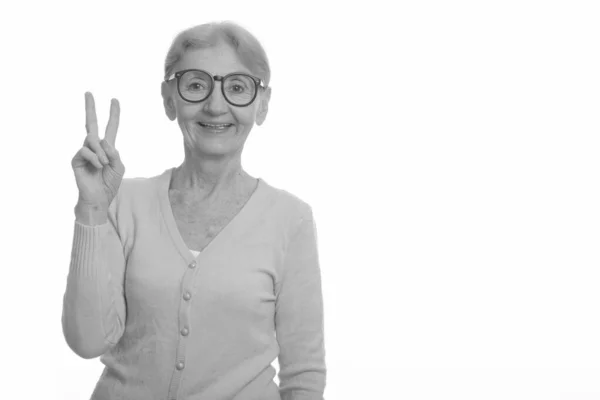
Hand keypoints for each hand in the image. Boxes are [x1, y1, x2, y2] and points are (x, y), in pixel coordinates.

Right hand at [71, 92, 124, 208]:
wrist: (99, 198)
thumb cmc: (109, 183)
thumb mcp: (119, 167)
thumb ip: (114, 153)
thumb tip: (103, 141)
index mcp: (107, 148)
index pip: (110, 128)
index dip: (113, 115)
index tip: (114, 100)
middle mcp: (94, 147)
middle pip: (90, 124)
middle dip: (90, 108)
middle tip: (88, 92)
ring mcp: (84, 152)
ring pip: (92, 140)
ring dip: (101, 152)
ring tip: (104, 164)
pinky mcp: (76, 159)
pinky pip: (85, 150)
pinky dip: (94, 158)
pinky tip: (98, 166)